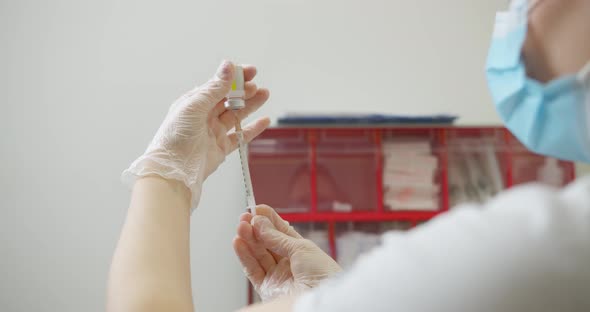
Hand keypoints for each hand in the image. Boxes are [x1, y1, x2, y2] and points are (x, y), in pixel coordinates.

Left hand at [122, 61, 269, 210]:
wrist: (174, 170)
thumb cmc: (176, 137)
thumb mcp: (194, 107)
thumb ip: (214, 88)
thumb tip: (228, 66)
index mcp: (194, 103)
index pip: (218, 85)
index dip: (235, 77)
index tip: (250, 71)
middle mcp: (203, 116)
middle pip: (228, 99)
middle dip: (244, 91)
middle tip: (257, 86)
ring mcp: (213, 132)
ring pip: (236, 115)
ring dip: (250, 105)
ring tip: (264, 95)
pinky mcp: (221, 148)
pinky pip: (240, 136)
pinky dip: (253, 128)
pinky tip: (264, 121)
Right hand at [233, 205, 341, 301]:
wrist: (321, 298)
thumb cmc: (322, 274)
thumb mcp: (300, 248)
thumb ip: (277, 237)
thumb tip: (260, 222)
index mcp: (299, 249)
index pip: (280, 231)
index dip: (268, 219)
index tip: (256, 209)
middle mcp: (287, 262)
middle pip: (266, 242)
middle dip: (255, 228)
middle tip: (244, 217)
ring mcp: (276, 275)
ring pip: (257, 254)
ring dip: (247, 240)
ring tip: (240, 227)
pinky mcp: (267, 288)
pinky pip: (252, 270)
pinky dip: (244, 256)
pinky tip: (239, 243)